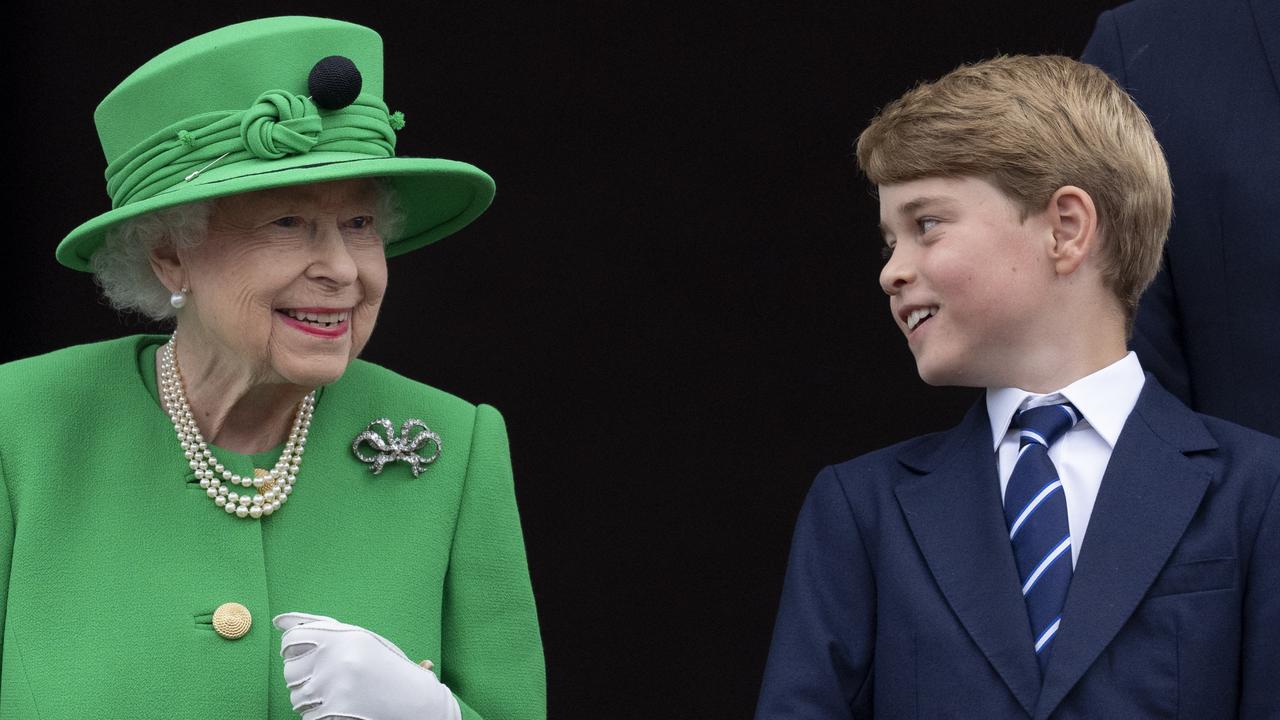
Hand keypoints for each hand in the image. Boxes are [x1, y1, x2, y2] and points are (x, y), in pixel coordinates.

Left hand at [274, 612, 460, 719]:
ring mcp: (334, 686)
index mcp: (342, 636)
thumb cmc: (383, 665)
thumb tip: (277, 621)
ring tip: (338, 691)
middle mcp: (336, 658)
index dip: (294, 649)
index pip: (291, 639)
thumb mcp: (356, 637)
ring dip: (311, 697)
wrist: (415, 700)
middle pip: (290, 671)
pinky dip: (319, 714)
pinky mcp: (335, 711)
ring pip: (296, 697)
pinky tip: (340, 706)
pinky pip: (307, 716)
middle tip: (329, 677)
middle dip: (304, 676)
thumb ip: (317, 626)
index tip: (307, 654)